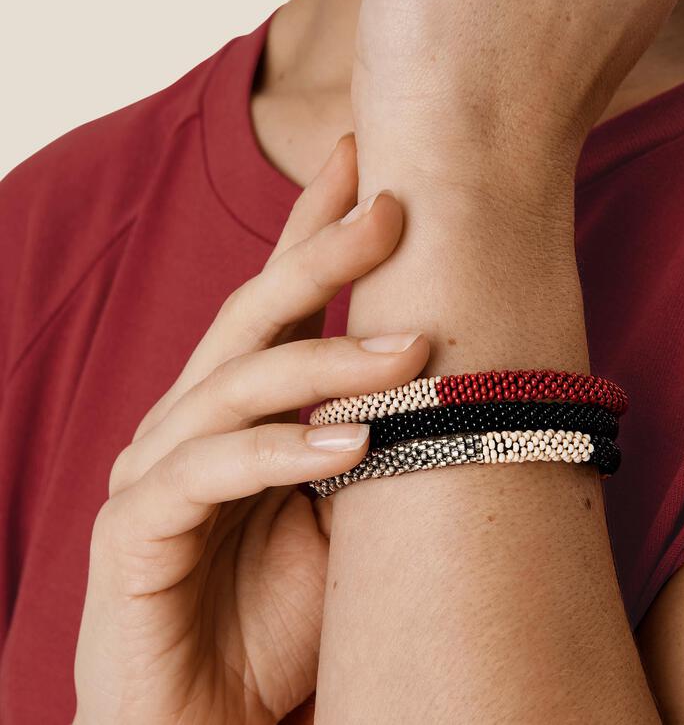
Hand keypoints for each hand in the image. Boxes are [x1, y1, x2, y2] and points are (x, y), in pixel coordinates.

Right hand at [72, 135, 428, 724]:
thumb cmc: (276, 618)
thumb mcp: (347, 520)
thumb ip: (375, 446)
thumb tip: (458, 381)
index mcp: (240, 406)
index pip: (277, 298)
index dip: (315, 224)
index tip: (367, 159)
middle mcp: (190, 418)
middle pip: (253, 313)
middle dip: (321, 252)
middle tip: (393, 206)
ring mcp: (155, 468)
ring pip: (235, 384)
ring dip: (324, 361)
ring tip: (409, 349)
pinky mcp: (131, 530)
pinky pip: (206, 473)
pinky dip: (279, 452)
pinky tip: (350, 446)